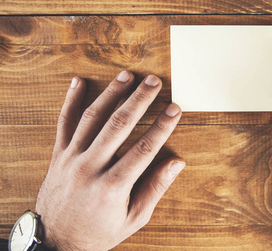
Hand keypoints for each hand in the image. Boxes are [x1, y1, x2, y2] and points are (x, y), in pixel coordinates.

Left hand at [35, 71, 184, 249]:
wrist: (57, 241)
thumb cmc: (99, 232)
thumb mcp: (134, 218)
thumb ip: (155, 188)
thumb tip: (176, 162)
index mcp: (112, 186)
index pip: (144, 148)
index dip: (162, 126)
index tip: (174, 109)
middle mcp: (89, 168)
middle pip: (118, 125)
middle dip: (140, 100)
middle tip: (154, 82)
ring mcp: (71, 159)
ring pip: (92, 118)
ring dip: (111, 93)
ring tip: (128, 76)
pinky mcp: (58, 155)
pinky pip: (63, 122)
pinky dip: (70, 100)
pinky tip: (79, 82)